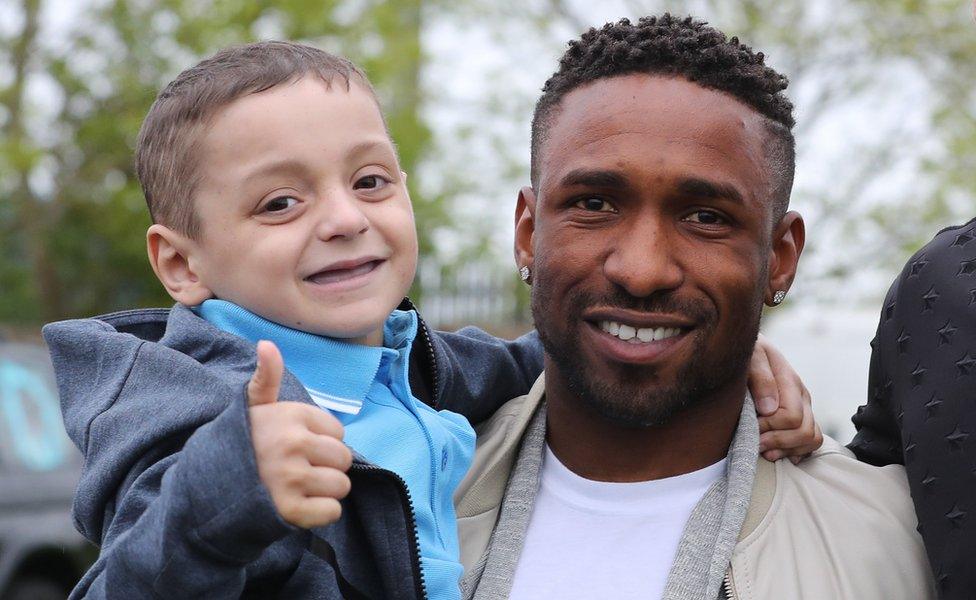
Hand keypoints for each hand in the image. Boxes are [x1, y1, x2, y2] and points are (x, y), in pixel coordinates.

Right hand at [248, 341, 352, 527]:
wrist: (207, 487)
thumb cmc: (241, 443)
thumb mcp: (252, 407)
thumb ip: (266, 377)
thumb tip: (267, 344)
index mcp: (290, 415)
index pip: (338, 432)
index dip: (321, 442)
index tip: (296, 447)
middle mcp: (292, 443)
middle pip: (343, 459)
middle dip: (327, 467)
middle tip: (299, 470)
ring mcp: (291, 478)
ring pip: (341, 486)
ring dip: (324, 491)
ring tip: (298, 488)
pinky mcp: (290, 510)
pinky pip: (331, 511)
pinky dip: (320, 513)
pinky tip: (299, 506)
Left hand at [748, 333, 822, 463]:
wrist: (747, 348)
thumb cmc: (745, 353)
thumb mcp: (750, 355)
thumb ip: (760, 377)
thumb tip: (769, 408)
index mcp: (790, 382)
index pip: (791, 417)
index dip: (770, 427)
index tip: (750, 425)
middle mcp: (801, 396)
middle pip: (805, 432)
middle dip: (778, 441)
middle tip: (754, 442)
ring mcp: (803, 408)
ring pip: (812, 439)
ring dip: (787, 450)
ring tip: (764, 450)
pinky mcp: (800, 417)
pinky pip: (810, 442)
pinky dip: (795, 452)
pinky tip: (775, 452)